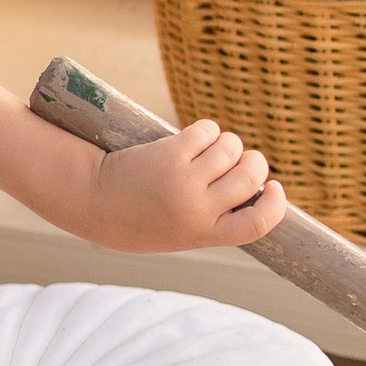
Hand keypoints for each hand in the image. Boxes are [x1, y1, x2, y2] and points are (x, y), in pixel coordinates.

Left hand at [82, 116, 284, 253]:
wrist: (90, 200)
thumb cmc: (136, 219)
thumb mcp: (179, 232)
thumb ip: (214, 217)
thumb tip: (255, 183)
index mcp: (203, 235)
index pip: (259, 222)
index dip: (275, 203)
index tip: (273, 189)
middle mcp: (197, 209)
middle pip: (252, 177)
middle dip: (254, 163)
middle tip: (241, 163)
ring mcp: (184, 179)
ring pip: (232, 148)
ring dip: (227, 144)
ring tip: (209, 150)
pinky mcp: (170, 152)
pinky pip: (208, 131)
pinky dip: (206, 130)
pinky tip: (193, 138)